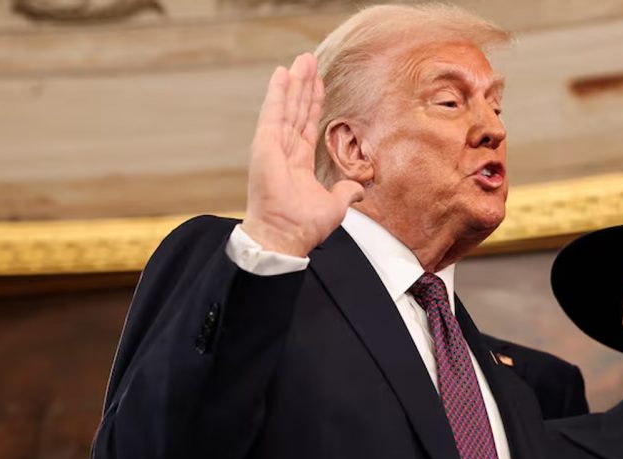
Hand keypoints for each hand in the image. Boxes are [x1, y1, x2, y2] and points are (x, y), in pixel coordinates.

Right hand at [242, 52, 364, 256]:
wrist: (285, 235)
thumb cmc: (303, 226)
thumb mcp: (334, 206)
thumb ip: (345, 192)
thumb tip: (357, 190)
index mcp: (298, 162)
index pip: (306, 124)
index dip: (313, 103)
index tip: (318, 84)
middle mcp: (284, 150)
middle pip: (297, 109)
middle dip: (304, 85)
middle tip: (309, 60)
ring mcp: (273, 145)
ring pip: (287, 106)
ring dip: (294, 82)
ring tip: (301, 59)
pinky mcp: (265, 144)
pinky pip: (273, 112)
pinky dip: (277, 92)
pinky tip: (282, 73)